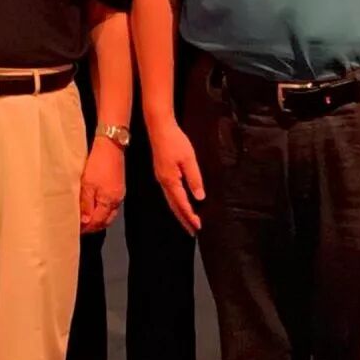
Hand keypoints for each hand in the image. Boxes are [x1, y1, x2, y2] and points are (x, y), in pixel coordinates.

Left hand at [80, 138, 125, 232]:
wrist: (110, 145)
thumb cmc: (98, 164)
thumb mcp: (87, 184)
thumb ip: (86, 203)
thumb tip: (84, 221)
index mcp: (109, 202)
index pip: (97, 222)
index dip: (87, 228)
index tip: (76, 230)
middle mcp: (117, 201)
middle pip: (105, 221)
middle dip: (94, 226)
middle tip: (80, 227)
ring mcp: (119, 194)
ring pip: (109, 213)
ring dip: (98, 218)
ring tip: (85, 217)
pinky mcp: (118, 186)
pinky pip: (110, 205)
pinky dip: (102, 209)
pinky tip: (94, 205)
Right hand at [147, 117, 204, 233]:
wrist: (159, 127)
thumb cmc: (175, 141)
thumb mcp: (189, 159)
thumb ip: (194, 179)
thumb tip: (200, 198)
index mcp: (170, 180)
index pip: (182, 203)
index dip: (190, 216)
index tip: (199, 227)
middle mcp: (163, 182)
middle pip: (174, 206)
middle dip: (183, 219)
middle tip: (192, 232)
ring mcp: (161, 177)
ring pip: (170, 200)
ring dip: (179, 212)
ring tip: (187, 222)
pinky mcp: (161, 172)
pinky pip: (169, 193)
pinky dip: (175, 202)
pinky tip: (180, 202)